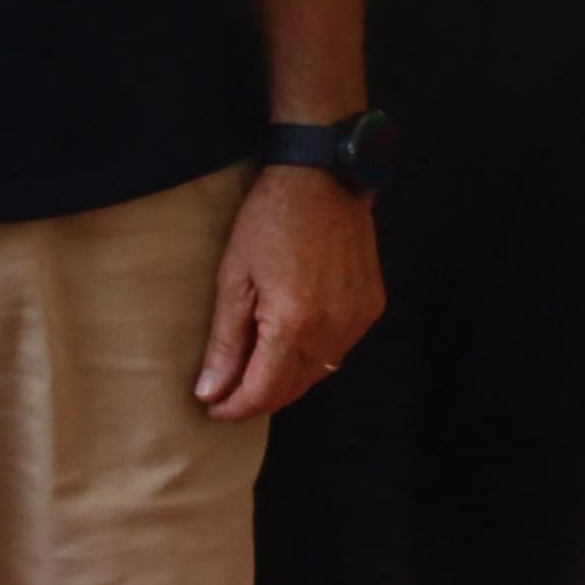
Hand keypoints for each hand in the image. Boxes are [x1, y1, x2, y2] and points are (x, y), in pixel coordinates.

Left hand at [196, 167, 383, 419]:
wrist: (323, 177)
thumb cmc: (268, 222)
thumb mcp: (233, 279)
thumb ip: (225, 342)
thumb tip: (211, 392)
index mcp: (293, 324)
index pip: (264, 392)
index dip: (234, 407)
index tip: (212, 407)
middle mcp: (333, 329)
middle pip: (294, 389)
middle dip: (259, 396)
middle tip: (229, 390)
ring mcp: (358, 319)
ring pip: (319, 373)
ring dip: (287, 376)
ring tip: (259, 361)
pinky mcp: (372, 306)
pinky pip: (340, 348)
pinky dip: (313, 352)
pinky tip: (294, 336)